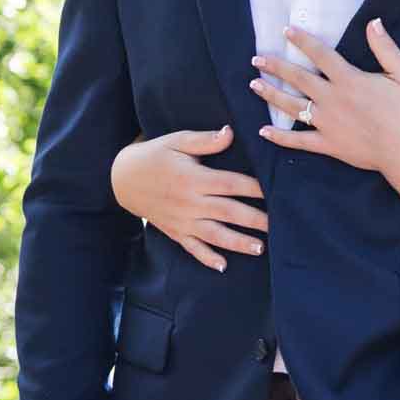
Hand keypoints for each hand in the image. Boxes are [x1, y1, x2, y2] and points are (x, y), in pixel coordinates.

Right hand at [110, 127, 265, 271]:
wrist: (121, 178)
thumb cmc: (154, 155)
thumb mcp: (176, 141)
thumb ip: (205, 140)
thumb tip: (230, 133)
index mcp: (194, 179)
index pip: (231, 184)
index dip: (255, 187)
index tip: (276, 189)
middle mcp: (190, 202)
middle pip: (228, 212)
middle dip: (255, 220)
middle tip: (279, 226)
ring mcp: (182, 220)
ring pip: (214, 235)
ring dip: (237, 243)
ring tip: (260, 248)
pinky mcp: (174, 231)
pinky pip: (192, 248)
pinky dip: (207, 258)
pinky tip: (223, 266)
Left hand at [252, 21, 399, 174]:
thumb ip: (385, 48)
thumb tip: (373, 22)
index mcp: (350, 79)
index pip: (320, 54)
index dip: (302, 40)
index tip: (286, 30)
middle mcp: (333, 99)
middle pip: (298, 79)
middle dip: (275, 67)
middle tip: (256, 59)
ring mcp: (328, 123)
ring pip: (292, 107)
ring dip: (271, 95)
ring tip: (254, 85)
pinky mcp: (328, 145)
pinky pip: (298, 141)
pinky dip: (280, 137)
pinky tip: (263, 131)